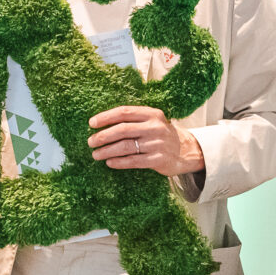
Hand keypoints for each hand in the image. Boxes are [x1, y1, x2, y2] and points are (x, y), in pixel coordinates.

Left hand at [87, 105, 202, 177]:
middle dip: (103, 136)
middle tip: (90, 142)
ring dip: (107, 151)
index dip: (106, 117)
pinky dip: (119, 162)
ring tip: (96, 154)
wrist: (185, 150)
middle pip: (123, 130)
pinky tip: (109, 162)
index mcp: (152, 114)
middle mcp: (155, 127)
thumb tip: (101, 124)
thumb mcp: (151, 121)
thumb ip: (132, 120)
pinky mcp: (159, 159)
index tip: (91, 123)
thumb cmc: (159, 134)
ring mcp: (157, 144)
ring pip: (126, 146)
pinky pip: (134, 161)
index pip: (124, 112)